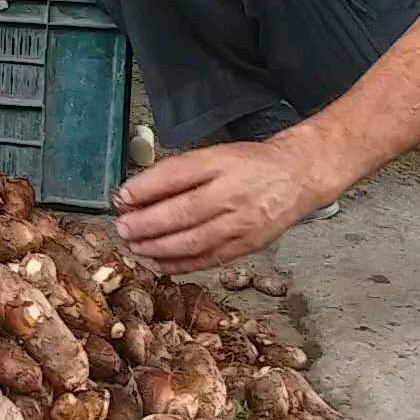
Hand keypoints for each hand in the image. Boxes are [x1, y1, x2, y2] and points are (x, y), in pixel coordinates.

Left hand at [111, 137, 333, 273]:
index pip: (177, 175)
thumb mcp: (214, 155)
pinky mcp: (249, 245)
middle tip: (123, 228)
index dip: (145, 188)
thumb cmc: (249, 164)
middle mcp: (232, 193)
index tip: (121, 197)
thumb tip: (136, 194)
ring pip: (194, 240)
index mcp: (220, 163)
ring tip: (135, 246)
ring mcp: (242, 222)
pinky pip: (210, 258)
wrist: (298, 176)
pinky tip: (159, 263)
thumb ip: (178, 173)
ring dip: (159, 247)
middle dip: (147, 223)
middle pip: (183, 212)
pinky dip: (181, 264)